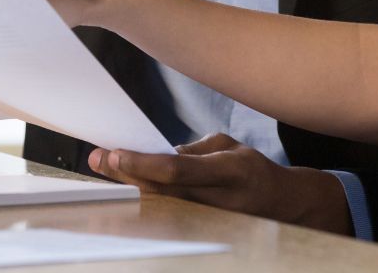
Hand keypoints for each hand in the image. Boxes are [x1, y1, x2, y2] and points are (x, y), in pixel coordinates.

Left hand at [88, 133, 353, 234]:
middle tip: (97, 159)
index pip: (176, 169)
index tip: (116, 153)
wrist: (281, 206)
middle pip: (160, 190)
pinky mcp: (200, 230)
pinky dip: (142, 204)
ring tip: (103, 171)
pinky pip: (165, 216)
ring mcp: (206, 220)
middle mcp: (214, 199)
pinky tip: (123, 193)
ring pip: (158, 207)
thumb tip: (161, 155)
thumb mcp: (228, 146)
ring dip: (128, 190)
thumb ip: (194, 150)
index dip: (143, 163)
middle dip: (125, 174)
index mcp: (225, 172)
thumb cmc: (252, 170)